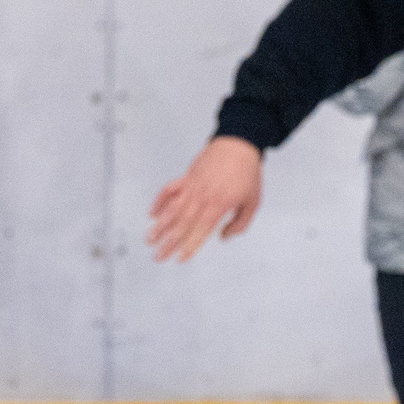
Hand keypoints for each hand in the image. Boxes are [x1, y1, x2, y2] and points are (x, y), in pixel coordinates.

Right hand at [147, 136, 264, 261]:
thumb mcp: (253, 202)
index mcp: (218, 205)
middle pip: (181, 224)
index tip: (180, 259)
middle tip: (158, 257)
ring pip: (171, 209)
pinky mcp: (187, 176)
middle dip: (169, 243)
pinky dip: (159, 201)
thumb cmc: (248, 173)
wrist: (239, 144)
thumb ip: (240, 223)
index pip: (200, 231)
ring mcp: (191, 186)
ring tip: (150, 240)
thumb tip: (224, 237)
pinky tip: (152, 213)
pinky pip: (169, 190)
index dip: (189, 247)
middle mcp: (202, 197)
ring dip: (159, 226)